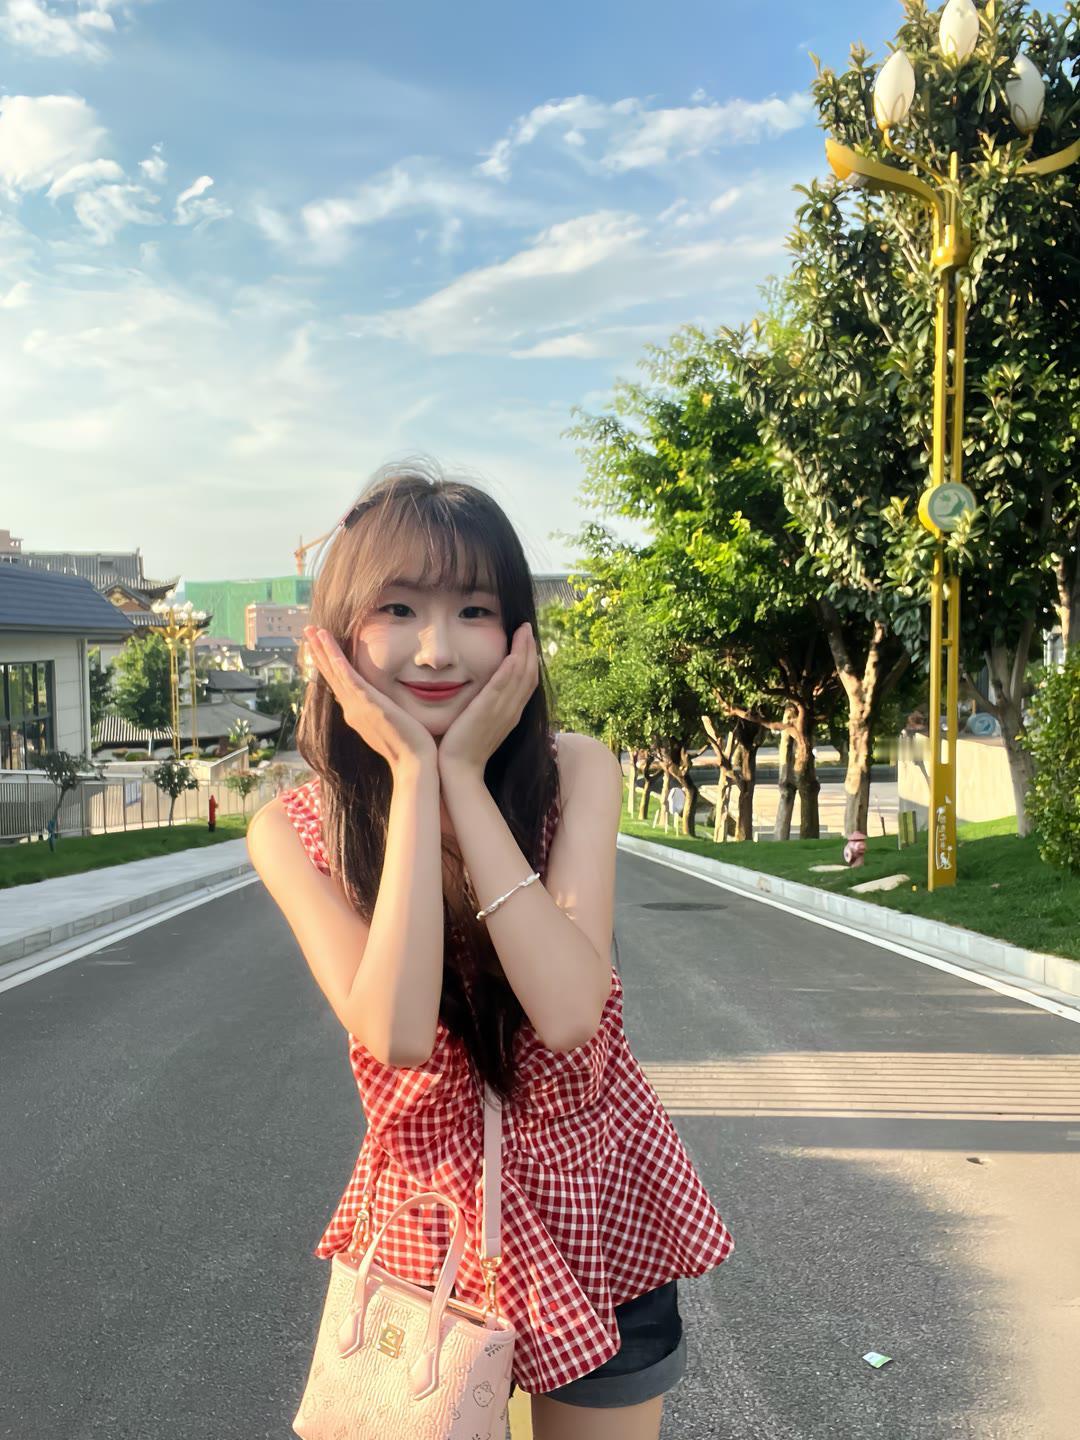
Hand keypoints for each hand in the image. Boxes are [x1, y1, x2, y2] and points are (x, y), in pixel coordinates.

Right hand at [303, 625, 436, 777]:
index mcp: (357, 714)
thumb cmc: (411, 748)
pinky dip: (335, 658)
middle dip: (319, 653)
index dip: (329, 666)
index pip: (339, 685)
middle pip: (331, 676)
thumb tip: (388, 706)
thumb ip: (386, 713)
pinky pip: (346, 675)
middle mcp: (352, 710)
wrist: (414, 763)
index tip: (321, 650)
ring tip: (311, 629)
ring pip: (334, 672)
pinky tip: (326, 643)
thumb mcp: (393, 726)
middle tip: (308, 632)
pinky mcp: (366, 702)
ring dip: (322, 649)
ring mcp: (356, 706)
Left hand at [436, 621, 538, 778]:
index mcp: (511, 714)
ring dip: (523, 651)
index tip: (526, 641)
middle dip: (529, 649)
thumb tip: (480, 691)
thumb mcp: (480, 723)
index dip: (529, 659)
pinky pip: (502, 687)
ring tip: (523, 630)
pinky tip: (512, 654)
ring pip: (520, 676)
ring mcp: (501, 712)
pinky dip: (509, 669)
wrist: (459, 771)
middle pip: (529, 675)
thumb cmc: (463, 748)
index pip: (527, 682)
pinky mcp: (487, 712)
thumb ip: (484, 706)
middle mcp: (511, 711)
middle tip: (527, 627)